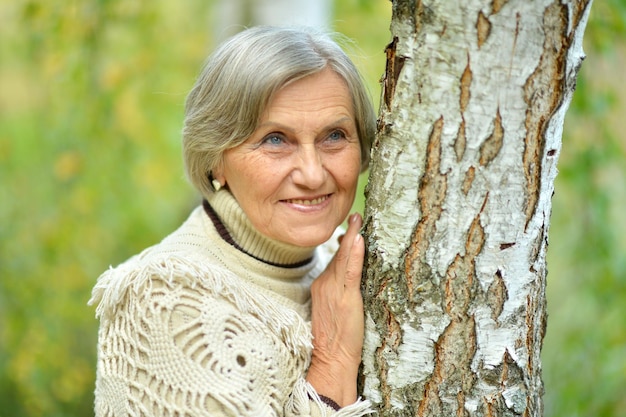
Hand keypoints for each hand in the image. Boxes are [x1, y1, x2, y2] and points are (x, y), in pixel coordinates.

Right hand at [306, 213, 364, 406]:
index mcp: (321, 285)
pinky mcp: (346, 297)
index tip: (350, 230)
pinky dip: (354, 254)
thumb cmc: (333, 340)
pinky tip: (359, 239)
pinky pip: (350, 271)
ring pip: (343, 258)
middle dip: (348, 233)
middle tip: (357, 215)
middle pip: (338, 254)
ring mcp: (334, 290)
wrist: (329, 358)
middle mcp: (325, 283)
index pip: (334, 259)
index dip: (344, 244)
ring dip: (352, 236)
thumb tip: (348, 282)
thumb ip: (338, 293)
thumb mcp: (332, 311)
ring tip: (358, 219)